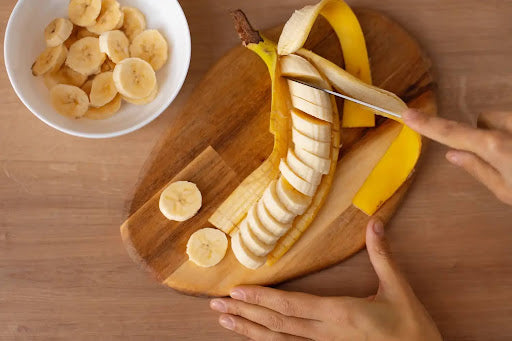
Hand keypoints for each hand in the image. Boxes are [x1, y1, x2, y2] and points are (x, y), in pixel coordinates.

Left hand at [210, 219, 441, 340]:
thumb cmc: (411, 329)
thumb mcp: (399, 289)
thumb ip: (382, 255)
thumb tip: (375, 222)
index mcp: (340, 314)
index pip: (292, 305)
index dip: (262, 298)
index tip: (236, 292)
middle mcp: (326, 334)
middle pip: (277, 323)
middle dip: (244, 313)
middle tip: (216, 307)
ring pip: (279, 340)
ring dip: (249, 330)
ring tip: (225, 322)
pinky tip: (254, 336)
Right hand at [403, 109, 511, 204]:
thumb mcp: (507, 191)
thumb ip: (479, 169)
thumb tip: (452, 154)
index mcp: (493, 146)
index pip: (451, 133)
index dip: (427, 124)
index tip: (407, 114)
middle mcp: (508, 124)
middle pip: (484, 121)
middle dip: (487, 135)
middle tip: (504, 159)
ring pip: (504, 120)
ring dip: (508, 133)